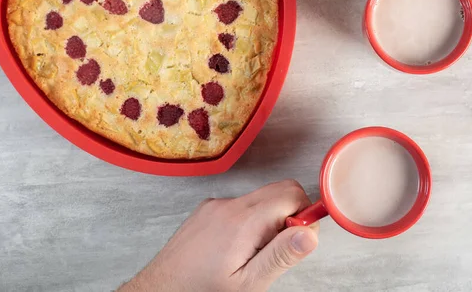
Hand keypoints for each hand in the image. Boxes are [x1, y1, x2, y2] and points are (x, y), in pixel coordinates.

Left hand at [118, 180, 318, 291]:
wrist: (161, 289)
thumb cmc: (202, 290)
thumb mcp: (248, 283)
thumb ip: (281, 255)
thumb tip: (310, 233)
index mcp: (243, 220)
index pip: (292, 193)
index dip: (304, 215)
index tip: (297, 240)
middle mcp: (229, 205)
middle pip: (279, 190)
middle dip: (290, 215)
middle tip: (277, 249)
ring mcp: (216, 204)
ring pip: (261, 198)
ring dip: (268, 220)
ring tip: (252, 255)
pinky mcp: (207, 209)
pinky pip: (241, 205)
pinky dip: (249, 222)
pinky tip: (235, 249)